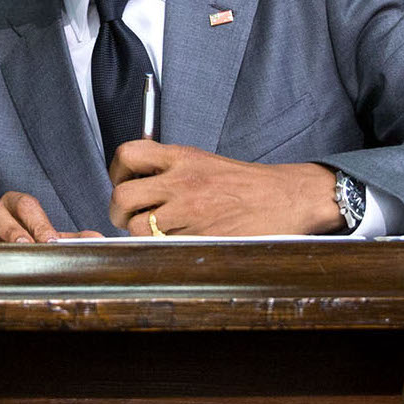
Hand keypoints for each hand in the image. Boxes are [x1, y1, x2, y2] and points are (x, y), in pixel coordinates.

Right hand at [0, 190, 102, 243]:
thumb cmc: (26, 242)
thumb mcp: (47, 239)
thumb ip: (70, 239)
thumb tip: (98, 240)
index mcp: (13, 204)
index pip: (25, 204)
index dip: (37, 222)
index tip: (50, 241)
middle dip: (12, 230)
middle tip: (26, 247)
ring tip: (2, 259)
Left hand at [107, 142, 341, 235]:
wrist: (286, 198)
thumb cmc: (249, 184)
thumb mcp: (205, 161)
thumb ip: (171, 167)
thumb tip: (138, 181)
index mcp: (183, 158)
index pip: (129, 154)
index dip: (117, 171)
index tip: (124, 181)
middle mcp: (182, 182)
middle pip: (123, 196)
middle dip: (119, 211)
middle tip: (131, 216)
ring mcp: (190, 211)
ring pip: (137, 228)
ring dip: (140, 234)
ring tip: (157, 232)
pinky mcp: (199, 237)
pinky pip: (163, 247)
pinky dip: (163, 248)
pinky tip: (176, 242)